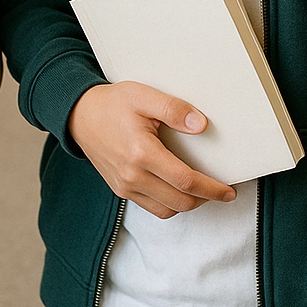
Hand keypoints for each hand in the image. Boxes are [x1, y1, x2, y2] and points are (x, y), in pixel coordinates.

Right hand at [67, 82, 235, 218]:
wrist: (79, 115)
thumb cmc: (112, 103)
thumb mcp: (143, 95)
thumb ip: (173, 109)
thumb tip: (201, 125)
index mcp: (141, 153)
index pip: (185, 181)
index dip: (211, 188)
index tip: (228, 190)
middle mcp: (132, 175)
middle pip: (180, 201)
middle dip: (205, 199)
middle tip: (222, 191)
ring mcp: (124, 186)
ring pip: (166, 210)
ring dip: (187, 204)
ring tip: (201, 190)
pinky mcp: (120, 189)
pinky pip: (151, 207)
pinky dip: (169, 204)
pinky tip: (177, 189)